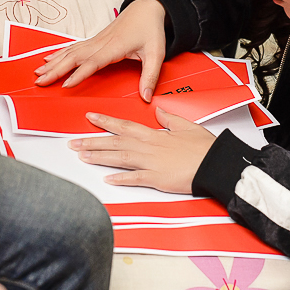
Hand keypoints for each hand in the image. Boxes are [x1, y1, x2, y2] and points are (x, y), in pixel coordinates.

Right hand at [35, 0, 166, 101]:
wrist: (146, 8)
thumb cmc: (150, 29)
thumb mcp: (157, 54)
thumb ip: (151, 76)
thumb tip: (146, 97)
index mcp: (114, 47)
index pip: (92, 63)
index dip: (78, 74)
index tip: (65, 85)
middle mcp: (100, 43)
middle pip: (73, 57)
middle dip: (55, 70)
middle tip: (40, 81)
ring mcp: (95, 41)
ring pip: (69, 52)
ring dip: (53, 62)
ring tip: (38, 73)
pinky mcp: (94, 40)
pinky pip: (73, 48)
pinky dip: (58, 53)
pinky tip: (48, 58)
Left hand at [68, 108, 215, 193]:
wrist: (216, 163)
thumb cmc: (205, 148)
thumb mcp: (187, 126)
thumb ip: (170, 119)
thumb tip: (159, 111)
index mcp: (155, 135)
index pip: (124, 126)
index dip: (105, 121)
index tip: (90, 117)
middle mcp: (149, 147)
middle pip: (115, 142)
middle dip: (92, 141)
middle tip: (73, 143)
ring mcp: (152, 163)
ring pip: (120, 157)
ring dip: (99, 157)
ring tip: (82, 156)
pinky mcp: (157, 179)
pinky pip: (135, 178)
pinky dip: (121, 178)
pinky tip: (107, 179)